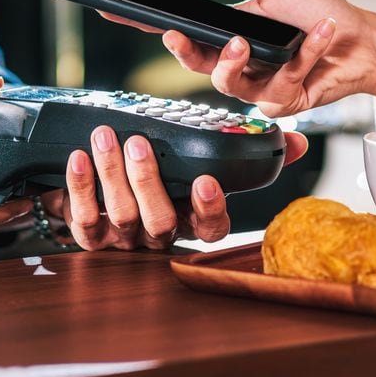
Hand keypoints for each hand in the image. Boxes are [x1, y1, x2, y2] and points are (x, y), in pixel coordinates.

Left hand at [50, 125, 307, 249]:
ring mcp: (124, 238)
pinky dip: (79, 188)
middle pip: (158, 220)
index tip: (206, 181)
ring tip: (106, 138)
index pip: (210, 228)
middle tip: (138, 144)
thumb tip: (297, 141)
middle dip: (147, 182)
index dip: (209, 208)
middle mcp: (160, 235)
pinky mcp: (90, 234)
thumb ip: (252, 155)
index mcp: (192, 220)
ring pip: (120, 216)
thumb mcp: (205, 162)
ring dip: (111, 175)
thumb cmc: (166, 175)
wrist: (104, 193)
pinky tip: (78, 158)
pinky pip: (83, 219)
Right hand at [102, 0, 375, 115]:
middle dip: (182, 51)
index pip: (178, 29)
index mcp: (226, 32)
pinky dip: (303, 53)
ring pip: (229, 84)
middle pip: (194, 64)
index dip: (142, 23)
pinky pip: (280, 84)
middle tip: (177, 36)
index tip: (112, 10)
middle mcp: (238, 61)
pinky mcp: (284, 102)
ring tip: (250, 39)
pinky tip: (319, 32)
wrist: (362, 39)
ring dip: (237, 60)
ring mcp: (259, 85)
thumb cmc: (316, 8)